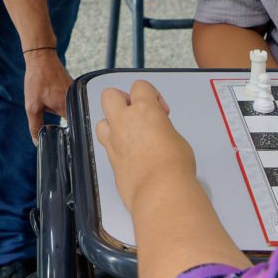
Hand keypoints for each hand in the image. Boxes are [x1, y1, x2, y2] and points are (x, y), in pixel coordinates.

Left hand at [22, 51, 74, 139]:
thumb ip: (35, 125)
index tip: (61, 143)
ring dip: (61, 114)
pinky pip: (69, 102)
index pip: (73, 130)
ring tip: (52, 110)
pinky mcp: (72, 88)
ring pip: (71, 111)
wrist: (41, 58)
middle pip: (73, 121)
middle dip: (64, 126)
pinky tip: (52, 101)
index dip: (67, 138)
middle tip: (54, 128)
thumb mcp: (32, 106)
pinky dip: (61, 104)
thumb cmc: (37, 80)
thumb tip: (37, 141)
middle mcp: (74, 101)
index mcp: (66, 107)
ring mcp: (74, 94)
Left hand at [94, 80, 192, 213]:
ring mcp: (114, 140)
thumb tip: (158, 135)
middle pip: (110, 95)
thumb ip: (161, 129)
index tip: (159, 109)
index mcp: (145, 110)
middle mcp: (124, 121)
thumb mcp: (176, 138)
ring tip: (129, 135)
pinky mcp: (110, 160)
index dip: (150, 94)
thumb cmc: (174, 166)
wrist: (160, 191)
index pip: (140, 86)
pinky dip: (115, 146)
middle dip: (122, 101)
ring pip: (102, 121)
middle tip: (136, 114)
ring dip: (113, 124)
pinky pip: (106, 145)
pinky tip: (129, 155)